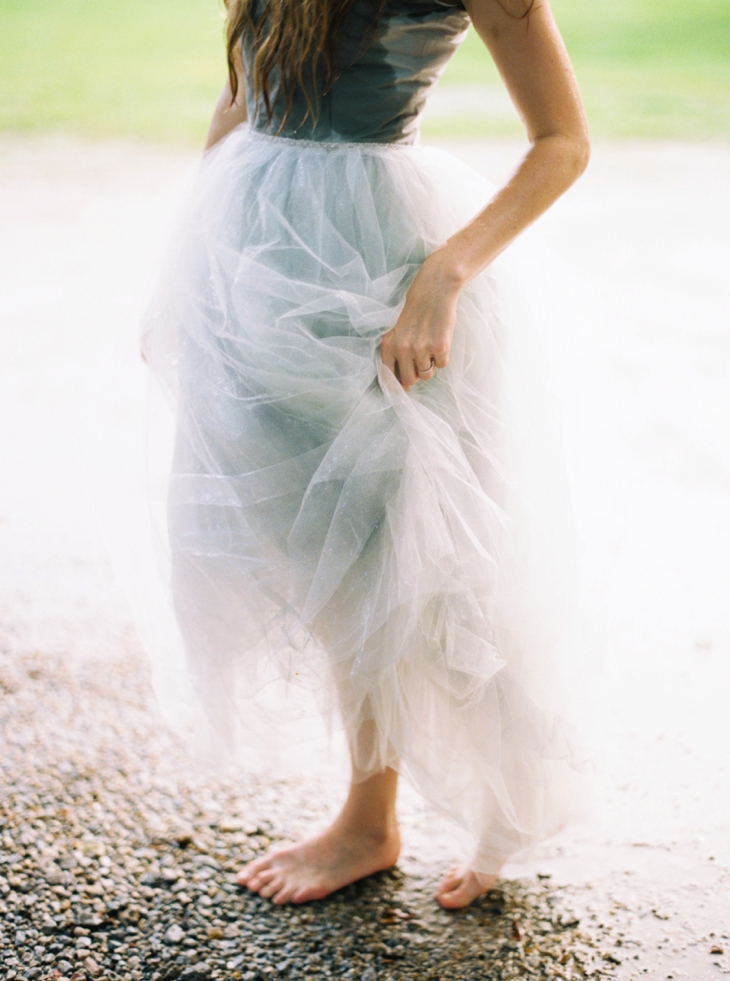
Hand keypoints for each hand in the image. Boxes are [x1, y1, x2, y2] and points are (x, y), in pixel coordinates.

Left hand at [380, 251, 463, 390]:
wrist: (434, 289)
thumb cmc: (415, 310)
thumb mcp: (396, 330)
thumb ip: (395, 355)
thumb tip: (403, 386)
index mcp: (388, 345)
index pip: (388, 378)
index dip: (396, 386)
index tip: (403, 388)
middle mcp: (403, 349)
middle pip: (410, 380)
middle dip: (416, 375)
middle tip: (421, 361)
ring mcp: (421, 349)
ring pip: (427, 375)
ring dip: (430, 365)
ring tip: (430, 347)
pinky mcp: (440, 347)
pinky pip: (442, 365)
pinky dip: (442, 357)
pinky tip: (440, 341)